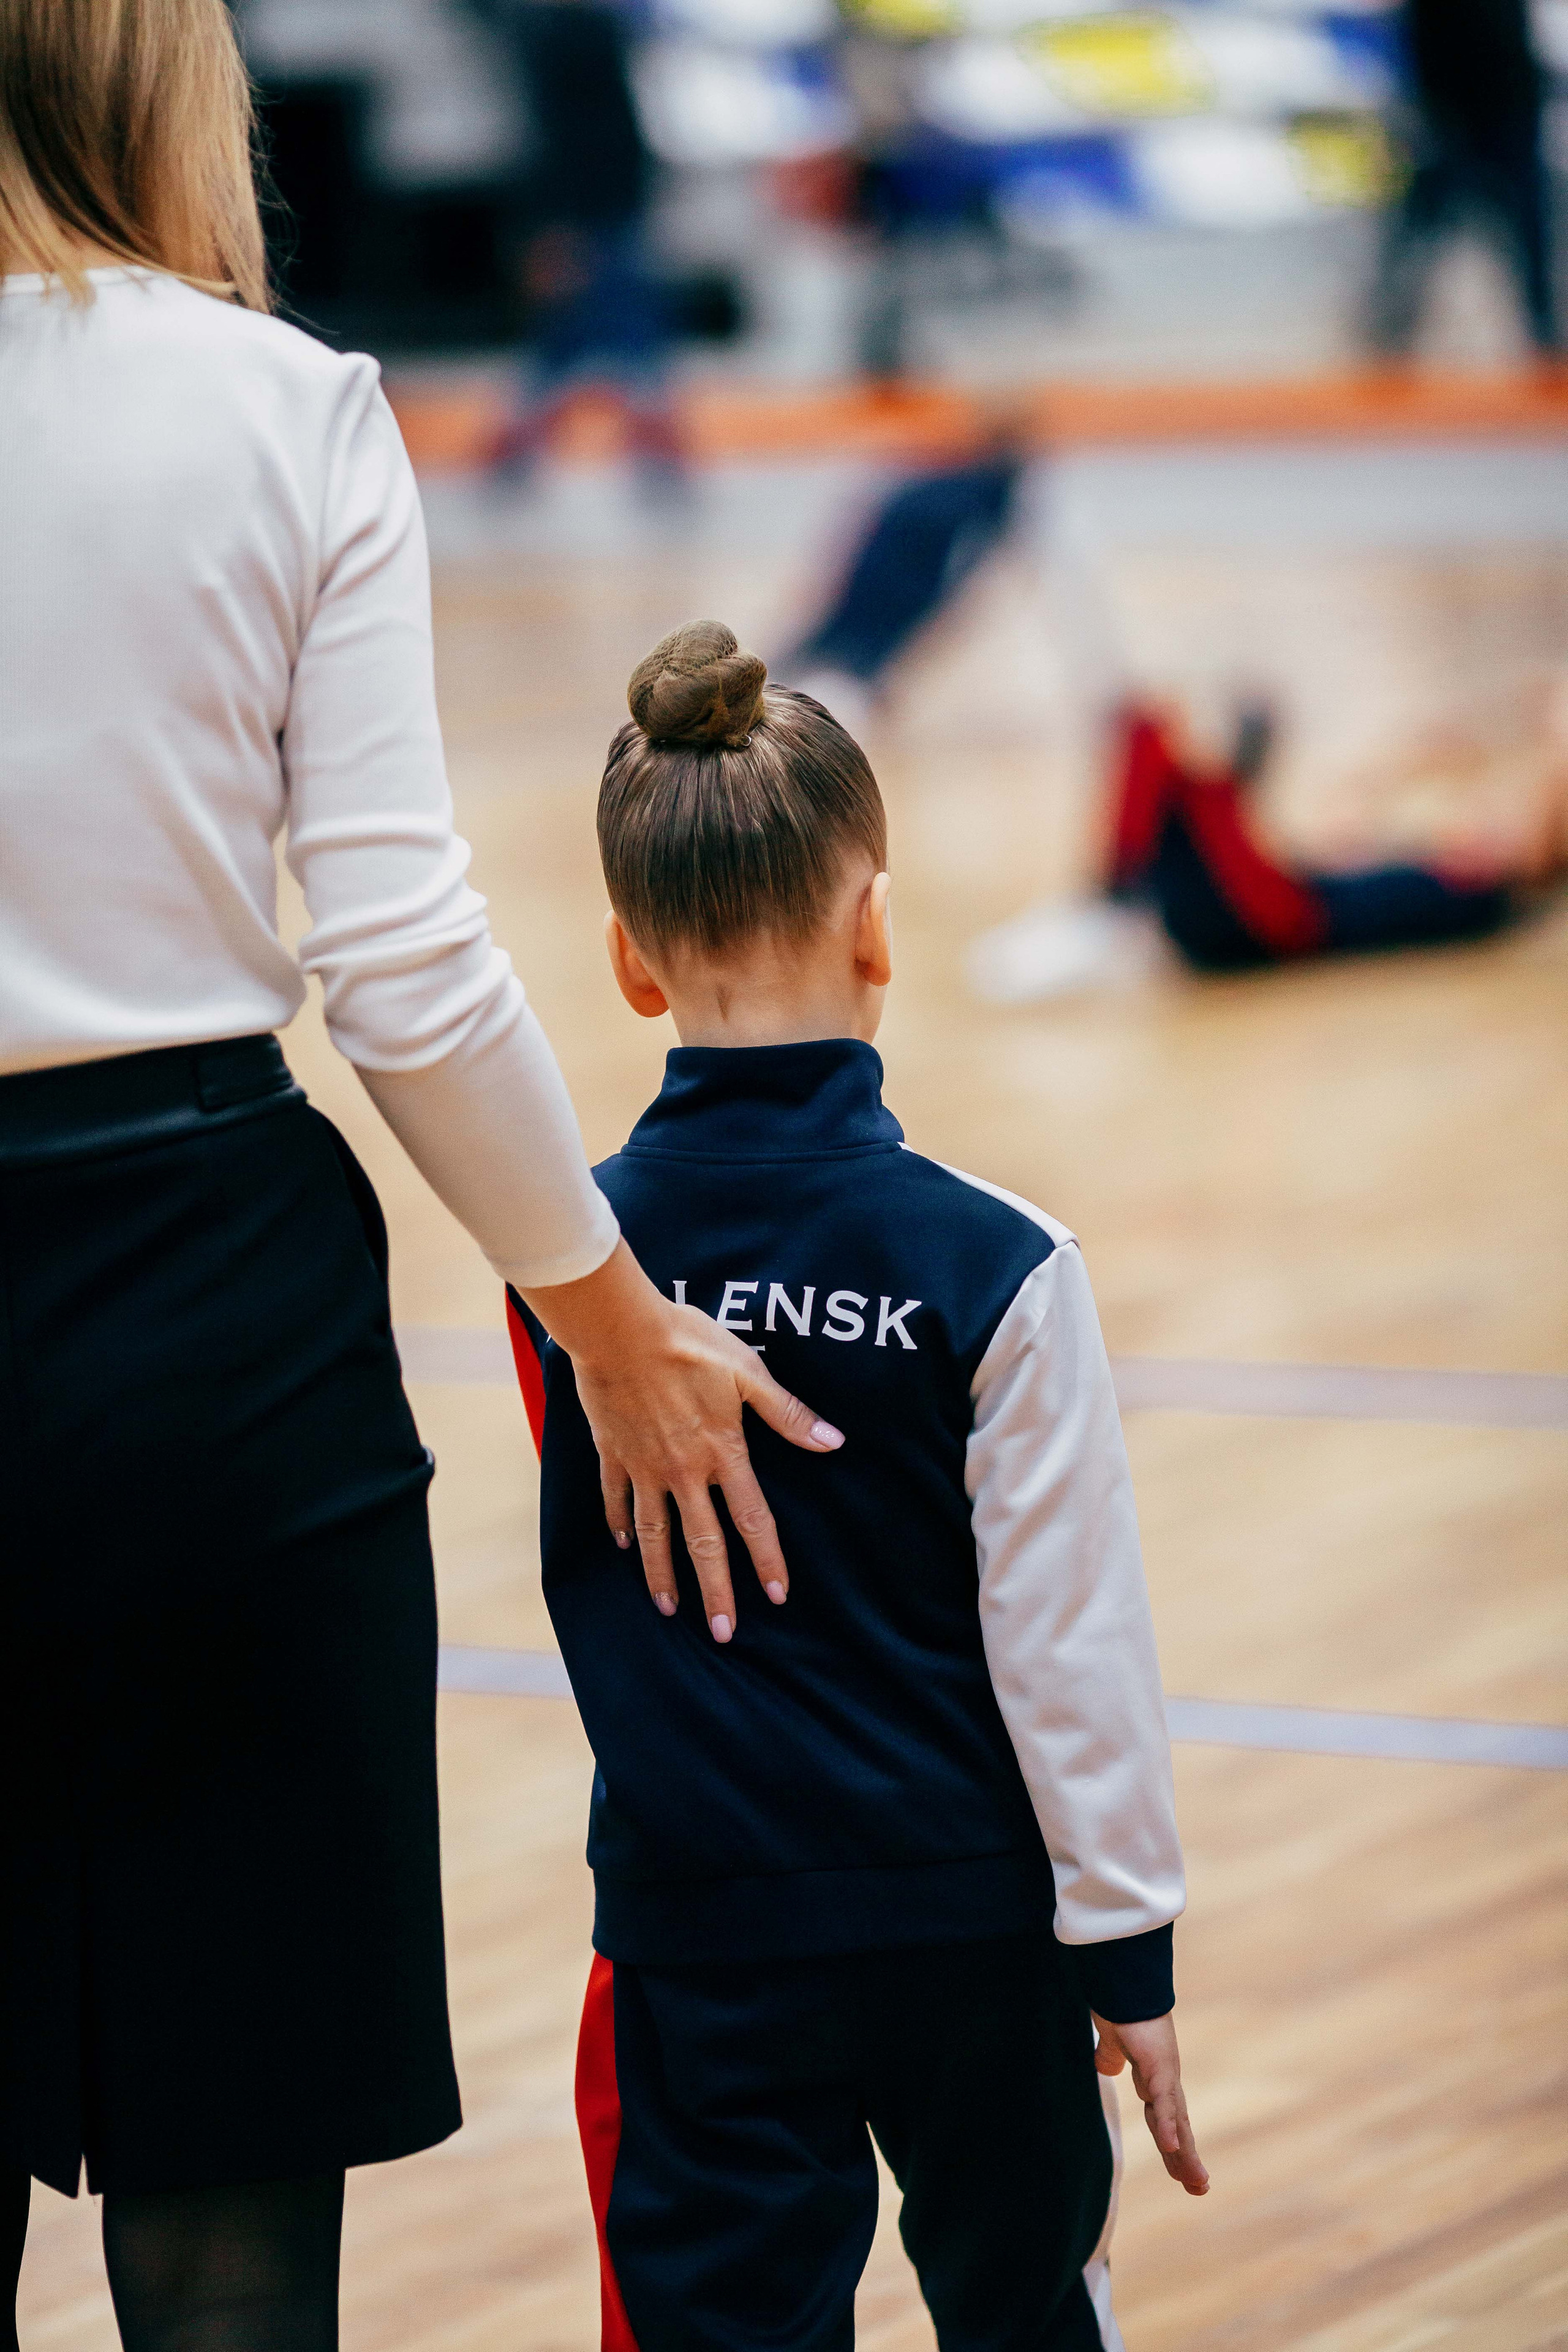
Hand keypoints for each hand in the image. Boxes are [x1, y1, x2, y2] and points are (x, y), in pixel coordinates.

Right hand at [520, 1241, 842, 1642]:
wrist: (619, 1329)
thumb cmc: (689, 1343)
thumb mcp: (749, 1372)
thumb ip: (788, 1413)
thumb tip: (833, 1442)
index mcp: (723, 1453)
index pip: (752, 1519)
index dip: (767, 1559)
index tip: (776, 1596)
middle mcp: (683, 1471)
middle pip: (702, 1543)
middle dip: (715, 1592)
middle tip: (722, 1632)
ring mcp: (644, 1467)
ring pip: (654, 1534)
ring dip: (662, 1574)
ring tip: (668, 1608)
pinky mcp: (613, 1453)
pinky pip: (615, 1499)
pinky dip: (619, 1524)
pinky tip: (622, 1545)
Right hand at [1091, 2010, 1207, 2195]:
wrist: (1124, 1980)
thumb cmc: (1120, 2005)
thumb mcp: (1112, 2042)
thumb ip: (1111, 2057)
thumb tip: (1106, 2068)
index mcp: (1154, 2076)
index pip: (1166, 2118)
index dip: (1174, 2143)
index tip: (1184, 2170)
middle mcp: (1165, 2080)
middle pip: (1177, 2127)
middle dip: (1186, 2158)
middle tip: (1199, 2187)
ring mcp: (1164, 2074)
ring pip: (1176, 2122)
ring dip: (1185, 2153)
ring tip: (1197, 2182)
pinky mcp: (1158, 2065)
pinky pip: (1162, 2102)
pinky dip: (1166, 2125)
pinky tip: (1170, 2147)